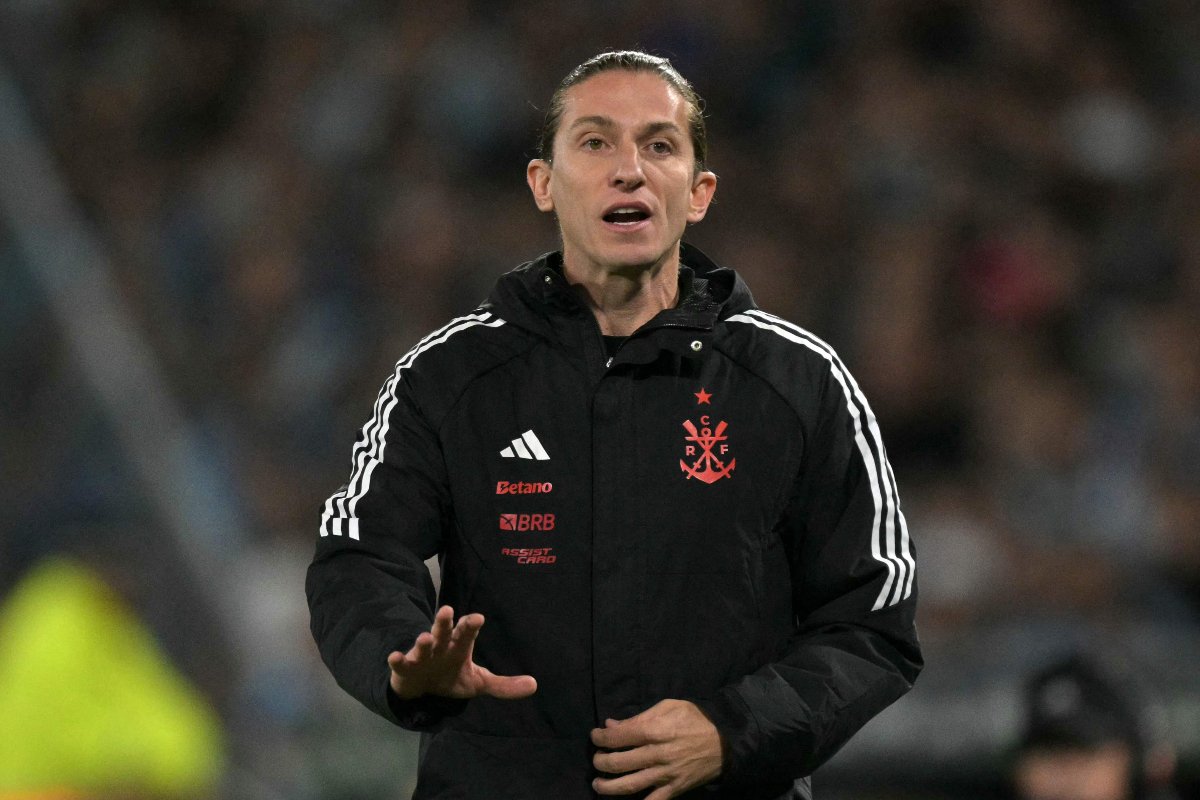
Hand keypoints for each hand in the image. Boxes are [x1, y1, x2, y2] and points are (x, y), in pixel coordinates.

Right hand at [386, 605, 536, 700]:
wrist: (422, 688)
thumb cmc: (451, 676)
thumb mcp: (478, 682)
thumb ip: (503, 685)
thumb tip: (534, 685)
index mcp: (459, 646)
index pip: (467, 632)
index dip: (471, 625)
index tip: (477, 618)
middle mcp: (441, 646)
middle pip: (443, 631)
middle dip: (444, 622)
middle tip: (447, 610)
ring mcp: (422, 655)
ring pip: (422, 645)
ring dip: (423, 641)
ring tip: (425, 638)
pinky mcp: (405, 668)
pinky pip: (400, 663)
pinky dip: (397, 659)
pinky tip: (394, 656)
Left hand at [591, 699, 722, 798]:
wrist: (725, 741)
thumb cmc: (694, 719)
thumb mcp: (668, 707)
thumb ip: (638, 716)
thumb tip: (611, 725)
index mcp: (654, 730)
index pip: (617, 737)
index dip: (599, 738)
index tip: (595, 737)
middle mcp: (656, 754)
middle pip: (618, 763)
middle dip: (600, 762)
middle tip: (596, 760)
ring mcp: (665, 775)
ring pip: (629, 786)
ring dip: (608, 787)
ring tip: (598, 785)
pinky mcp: (674, 789)